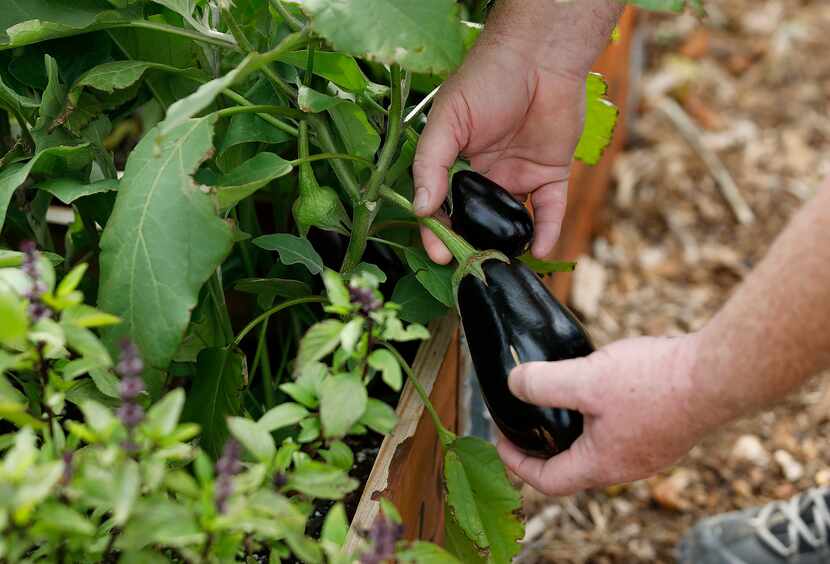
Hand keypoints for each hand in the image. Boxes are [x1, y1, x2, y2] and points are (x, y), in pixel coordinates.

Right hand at [412, 35, 587, 263]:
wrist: (538, 57)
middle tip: (472, 267)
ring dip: (507, 245)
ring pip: (511, 221)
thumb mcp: (448, 121)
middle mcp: (486, 175)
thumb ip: (431, 165)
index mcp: (456, 163)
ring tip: (503, 267)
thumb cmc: (485, 80)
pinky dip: (547, 231)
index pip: (442, 207)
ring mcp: (518, 176)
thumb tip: (420, 209)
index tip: (439, 254)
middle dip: (472, 245)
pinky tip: (538, 249)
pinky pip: (549, 210)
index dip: (438, 232)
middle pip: (476, 220)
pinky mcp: (551, 175)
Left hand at [497, 334, 716, 495]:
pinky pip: (623, 433)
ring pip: (600, 450)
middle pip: (573, 468)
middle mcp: (627, 467)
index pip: (548, 481)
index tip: (500, 440)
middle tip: (526, 421)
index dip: (517, 463)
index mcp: (602, 464)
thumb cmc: (656, 382)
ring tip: (560, 400)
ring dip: (574, 431)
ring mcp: (650, 452)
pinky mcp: (666, 432)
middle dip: (544, 448)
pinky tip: (601, 390)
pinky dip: (601, 419)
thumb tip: (514, 385)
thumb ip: (544, 384)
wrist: (718, 374)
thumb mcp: (587, 379)